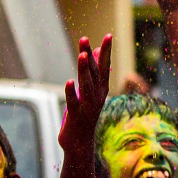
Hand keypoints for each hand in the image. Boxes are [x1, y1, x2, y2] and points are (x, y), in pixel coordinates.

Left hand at [58, 35, 111, 153]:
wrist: (81, 142)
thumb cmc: (85, 113)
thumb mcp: (91, 91)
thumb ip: (94, 71)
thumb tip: (96, 51)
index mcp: (102, 89)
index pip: (105, 66)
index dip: (106, 50)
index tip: (108, 35)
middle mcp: (98, 95)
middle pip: (95, 72)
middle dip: (91, 55)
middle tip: (85, 39)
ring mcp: (88, 106)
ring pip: (87, 84)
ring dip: (85, 69)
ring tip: (83, 55)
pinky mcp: (77, 115)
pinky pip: (74, 101)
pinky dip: (72, 92)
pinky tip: (69, 81)